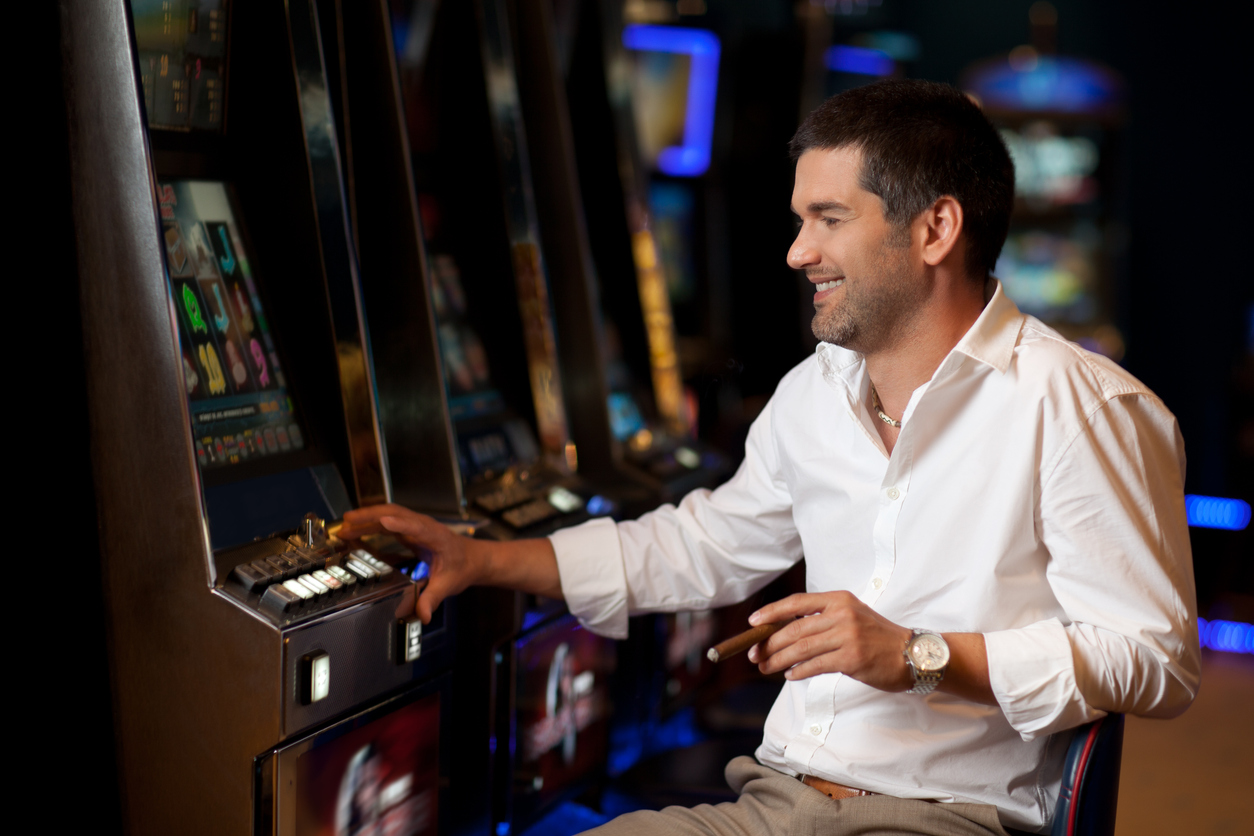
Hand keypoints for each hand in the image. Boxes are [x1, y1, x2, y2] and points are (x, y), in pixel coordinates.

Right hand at [340, 504, 485, 623]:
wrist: (472, 558)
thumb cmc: (462, 567)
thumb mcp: (449, 584)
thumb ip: (433, 598)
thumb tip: (422, 615)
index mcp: (436, 537)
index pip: (418, 527)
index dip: (401, 524)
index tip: (384, 522)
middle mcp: (424, 527)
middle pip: (395, 514)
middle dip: (370, 516)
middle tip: (347, 522)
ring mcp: (415, 526)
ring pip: (388, 515)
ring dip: (366, 519)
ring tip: (343, 528)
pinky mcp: (409, 529)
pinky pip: (387, 523)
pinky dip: (369, 525)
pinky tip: (354, 532)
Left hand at [746, 591, 912, 691]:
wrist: (912, 653)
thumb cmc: (877, 638)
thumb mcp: (851, 616)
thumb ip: (822, 620)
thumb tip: (783, 632)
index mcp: (838, 599)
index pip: (796, 603)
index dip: (771, 612)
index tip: (753, 622)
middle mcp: (841, 614)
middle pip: (794, 629)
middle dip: (769, 643)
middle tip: (755, 655)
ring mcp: (847, 636)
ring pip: (801, 649)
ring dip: (778, 660)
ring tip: (766, 667)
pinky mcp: (851, 659)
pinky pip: (815, 665)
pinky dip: (798, 671)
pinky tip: (790, 675)